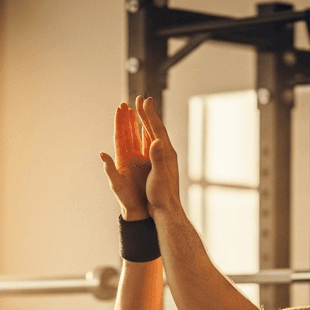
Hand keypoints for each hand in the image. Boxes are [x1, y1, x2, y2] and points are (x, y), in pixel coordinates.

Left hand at [100, 98, 153, 219]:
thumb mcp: (116, 184)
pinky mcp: (148, 165)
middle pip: (128, 133)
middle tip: (127, 103)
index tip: (121, 108)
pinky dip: (148, 137)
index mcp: (121, 159)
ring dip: (137, 124)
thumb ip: (110, 170)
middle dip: (127, 119)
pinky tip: (150, 128)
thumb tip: (102, 155)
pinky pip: (148, 147)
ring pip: (138, 138)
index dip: (120, 122)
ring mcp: (139, 160)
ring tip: (137, 110)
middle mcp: (129, 157)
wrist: (138, 210)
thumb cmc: (126, 199)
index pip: (120, 136)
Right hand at [135, 96, 182, 217]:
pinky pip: (153, 146)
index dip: (150, 114)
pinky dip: (148, 136)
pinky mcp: (161, 166)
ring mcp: (164, 159)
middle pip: (156, 129)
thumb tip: (157, 140)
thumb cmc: (162, 195)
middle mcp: (166, 153)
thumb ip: (157, 157)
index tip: (144, 100)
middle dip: (148, 114)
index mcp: (166, 154)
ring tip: (143, 112)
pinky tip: (146, 135)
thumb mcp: (159, 175)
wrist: (167, 210)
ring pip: (154, 136)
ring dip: (148, 123)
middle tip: (141, 99)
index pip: (157, 129)